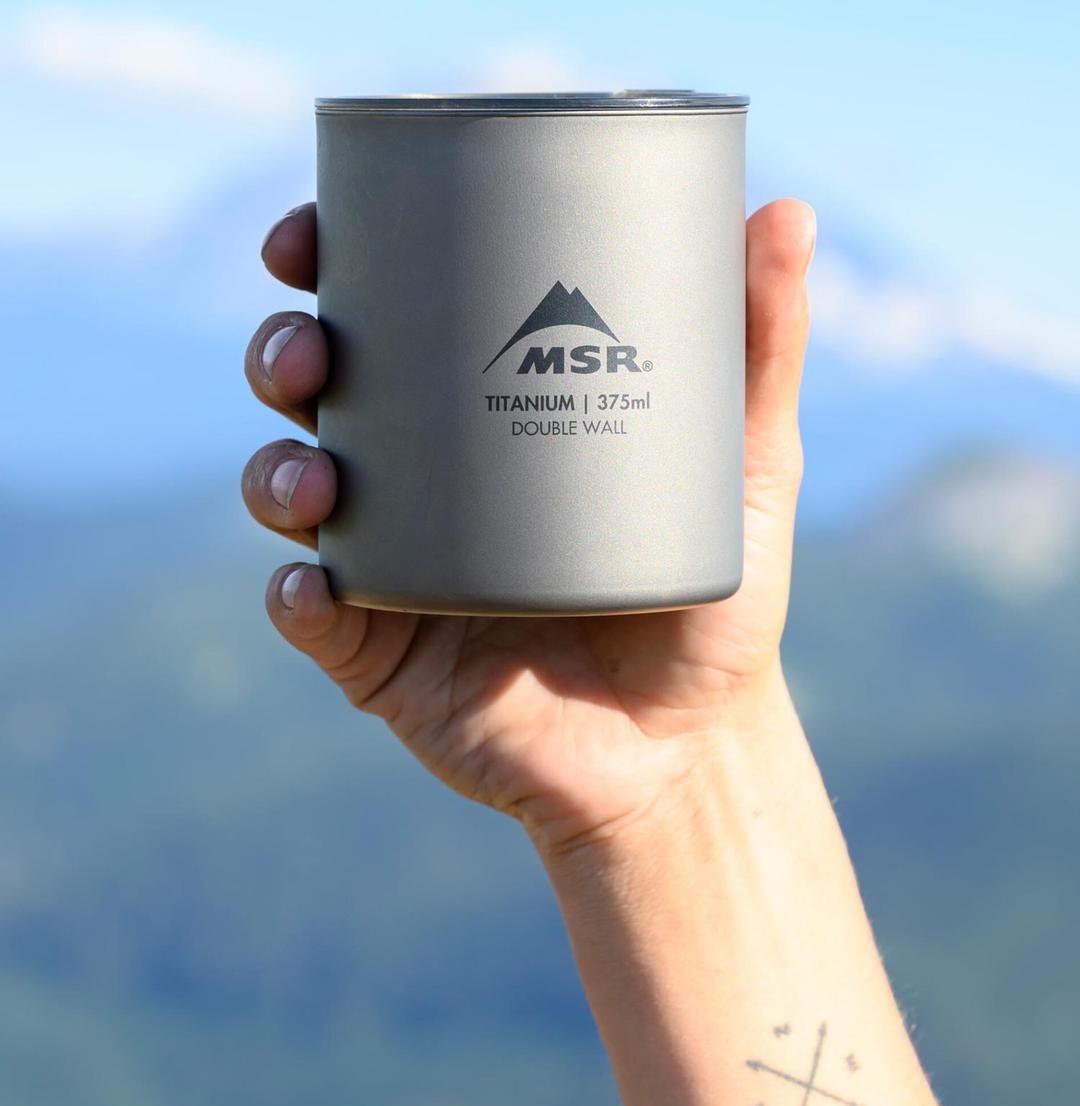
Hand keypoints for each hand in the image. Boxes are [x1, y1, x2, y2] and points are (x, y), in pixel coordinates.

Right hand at [242, 199, 815, 855]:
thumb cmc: (713, 603)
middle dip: (287, 356)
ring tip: (316, 481)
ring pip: (297, 499)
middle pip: (324, 399)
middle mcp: (428, 489)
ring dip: (277, 474)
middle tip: (310, 350)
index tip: (315, 235)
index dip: (334, 269)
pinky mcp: (385, 659)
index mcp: (487, 424)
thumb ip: (761, 353)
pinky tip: (311, 589)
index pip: (392, 324)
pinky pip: (316, 623)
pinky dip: (298, 603)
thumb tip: (789, 214)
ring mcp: (399, 573)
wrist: (690, 745)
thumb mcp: (747, 470)